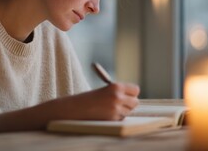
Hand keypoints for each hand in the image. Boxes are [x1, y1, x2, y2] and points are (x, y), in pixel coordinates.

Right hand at [0, 82, 139, 131]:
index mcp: (115, 87)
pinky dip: (115, 119)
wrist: (72, 109)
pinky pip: (121, 119)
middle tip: (118, 104)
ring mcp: (116, 110)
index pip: (135, 89)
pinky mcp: (112, 121)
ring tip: (107, 109)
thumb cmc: (86, 99)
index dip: (131, 93)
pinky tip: (104, 116)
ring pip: (128, 112)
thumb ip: (117, 93)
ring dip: (122, 112)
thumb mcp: (103, 91)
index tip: (127, 95)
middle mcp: (118, 98)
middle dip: (129, 103)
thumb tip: (132, 98)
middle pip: (135, 102)